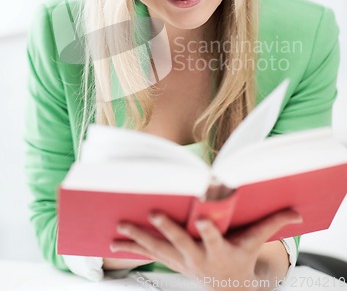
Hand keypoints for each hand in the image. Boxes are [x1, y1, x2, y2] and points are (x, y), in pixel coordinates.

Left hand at [109, 209, 301, 289]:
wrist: (226, 288)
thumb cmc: (240, 259)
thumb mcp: (255, 243)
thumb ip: (272, 224)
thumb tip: (297, 212)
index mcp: (219, 250)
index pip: (214, 238)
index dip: (207, 229)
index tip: (199, 215)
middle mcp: (197, 258)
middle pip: (180, 243)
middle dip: (167, 229)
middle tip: (152, 213)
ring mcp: (181, 262)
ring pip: (158, 250)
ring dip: (139, 239)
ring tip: (120, 229)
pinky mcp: (170, 262)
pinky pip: (148, 255)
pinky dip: (132, 250)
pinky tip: (113, 245)